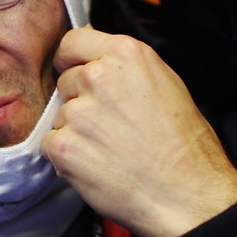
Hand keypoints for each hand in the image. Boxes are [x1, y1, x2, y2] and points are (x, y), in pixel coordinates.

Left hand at [41, 27, 236, 236]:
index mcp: (126, 55)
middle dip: (81, 101)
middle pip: (65, 81)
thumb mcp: (166, 84)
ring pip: (59, 115)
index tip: (76, 73)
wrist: (186, 194)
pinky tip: (97, 164)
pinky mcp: (65, 146)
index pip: (72, 42)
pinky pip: (50, 144)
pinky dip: (67, 157)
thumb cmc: (184, 146)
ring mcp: (79, 113)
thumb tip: (95, 53)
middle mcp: (99, 78)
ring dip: (75, 131)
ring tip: (110, 149)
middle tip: (110, 125)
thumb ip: (124, 66)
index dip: (73, 61)